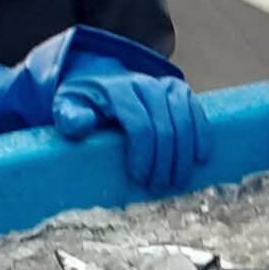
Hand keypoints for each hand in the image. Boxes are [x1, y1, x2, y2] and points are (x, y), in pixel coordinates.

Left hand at [53, 65, 210, 190]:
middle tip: (158, 188)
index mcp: (116, 90)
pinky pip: (196, 111)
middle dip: (164, 161)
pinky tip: (200, 157)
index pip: (139, 123)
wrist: (100, 81)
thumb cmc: (85, 103)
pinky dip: (201, 134)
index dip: (143, 154)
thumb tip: (83, 125)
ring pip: (184, 120)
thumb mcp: (67, 108)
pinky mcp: (179, 90)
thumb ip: (70, 117)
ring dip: (183, 155)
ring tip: (177, 181)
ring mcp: (164, 85)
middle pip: (164, 125)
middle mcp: (144, 84)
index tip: (140, 178)